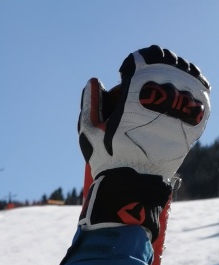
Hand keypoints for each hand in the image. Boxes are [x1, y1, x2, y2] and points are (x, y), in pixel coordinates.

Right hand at [78, 47, 209, 239]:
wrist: (135, 182)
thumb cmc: (108, 156)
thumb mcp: (89, 131)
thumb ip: (90, 102)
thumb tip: (94, 81)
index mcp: (136, 89)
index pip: (142, 57)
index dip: (134, 62)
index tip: (128, 71)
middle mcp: (163, 90)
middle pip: (166, 60)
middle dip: (156, 63)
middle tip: (148, 74)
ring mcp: (183, 102)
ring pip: (186, 71)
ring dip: (175, 72)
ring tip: (165, 84)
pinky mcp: (197, 115)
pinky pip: (200, 90)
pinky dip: (192, 86)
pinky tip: (183, 92)